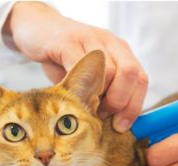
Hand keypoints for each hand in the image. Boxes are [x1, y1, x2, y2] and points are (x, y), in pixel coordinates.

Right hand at [3, 2, 147, 131]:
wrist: (36, 27)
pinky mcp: (67, 42)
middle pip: (131, 74)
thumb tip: (113, 124)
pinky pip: (81, 66)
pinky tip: (71, 94)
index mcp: (121, 52)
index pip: (141, 80)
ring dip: (99, 97)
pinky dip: (79, 86)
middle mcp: (110, 43)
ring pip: (109, 71)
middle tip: (102, 115)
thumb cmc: (64, 58)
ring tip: (85, 105)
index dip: (134, 107)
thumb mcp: (89, 76)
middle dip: (120, 102)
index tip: (121, 126)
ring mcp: (90, 39)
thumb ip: (103, 94)